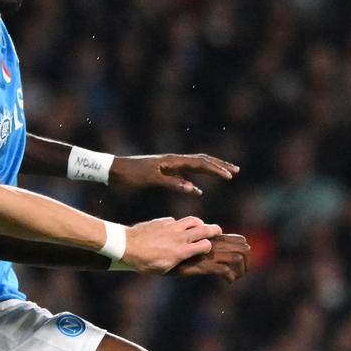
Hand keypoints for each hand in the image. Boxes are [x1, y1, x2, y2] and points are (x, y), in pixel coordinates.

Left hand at [110, 153, 238, 196]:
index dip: (216, 169)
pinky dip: (193, 180)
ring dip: (210, 170)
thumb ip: (172, 183)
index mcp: (172, 161)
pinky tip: (197, 190)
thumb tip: (193, 189)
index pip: (199, 163)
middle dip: (219, 165)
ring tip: (225, 174)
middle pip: (202, 161)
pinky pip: (183, 174)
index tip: (230, 175)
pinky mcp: (163, 171)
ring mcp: (168, 165)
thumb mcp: (151, 180)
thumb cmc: (130, 174)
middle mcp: (172, 160)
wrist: (113, 169)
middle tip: (236, 170)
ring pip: (194, 166)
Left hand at [123, 216, 218, 273]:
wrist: (126, 245)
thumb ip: (180, 262)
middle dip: (214, 230)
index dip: (208, 246)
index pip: (205, 245)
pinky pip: (176, 220)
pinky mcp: (162, 221)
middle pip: (205, 229)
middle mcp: (180, 237)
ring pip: (192, 220)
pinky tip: (175, 229)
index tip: (207, 248)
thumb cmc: (144, 262)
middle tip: (216, 232)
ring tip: (199, 226)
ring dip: (199, 223)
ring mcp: (171, 227)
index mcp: (182, 251)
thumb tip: (190, 261)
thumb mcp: (164, 269)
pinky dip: (179, 224)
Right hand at [168, 232, 250, 282]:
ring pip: (237, 258)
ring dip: (240, 270)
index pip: (238, 239)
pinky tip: (227, 282)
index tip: (241, 260)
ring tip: (235, 278)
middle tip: (242, 271)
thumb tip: (195, 239)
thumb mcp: (181, 241)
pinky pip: (224, 271)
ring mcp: (208, 254)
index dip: (244, 249)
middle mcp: (213, 243)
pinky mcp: (203, 265)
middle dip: (248, 261)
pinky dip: (230, 277)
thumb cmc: (163, 246)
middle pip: (243, 247)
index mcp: (211, 238)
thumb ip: (194, 241)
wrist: (152, 251)